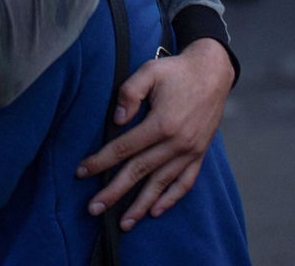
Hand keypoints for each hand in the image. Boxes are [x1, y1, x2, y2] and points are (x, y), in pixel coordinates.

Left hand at [76, 38, 232, 229]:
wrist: (213, 72)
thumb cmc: (176, 70)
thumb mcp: (149, 71)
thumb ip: (129, 92)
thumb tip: (117, 120)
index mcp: (162, 123)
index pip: (124, 148)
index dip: (101, 161)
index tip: (82, 171)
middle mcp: (177, 143)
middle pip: (139, 172)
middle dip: (114, 191)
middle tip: (94, 208)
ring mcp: (190, 151)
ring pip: (161, 184)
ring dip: (141, 205)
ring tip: (124, 223)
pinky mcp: (199, 154)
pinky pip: (185, 183)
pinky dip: (171, 199)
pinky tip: (156, 210)